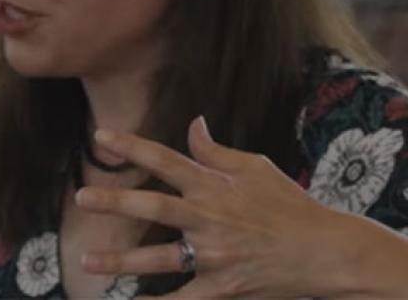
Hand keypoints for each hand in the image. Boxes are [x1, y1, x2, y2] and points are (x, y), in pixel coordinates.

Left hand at [74, 116, 358, 298]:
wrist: (326, 252)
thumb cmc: (291, 205)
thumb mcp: (256, 168)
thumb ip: (216, 151)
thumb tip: (192, 124)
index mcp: (215, 185)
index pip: (165, 160)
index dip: (132, 147)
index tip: (101, 137)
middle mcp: (210, 218)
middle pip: (154, 206)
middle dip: (115, 202)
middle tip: (80, 198)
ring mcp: (216, 255)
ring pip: (159, 257)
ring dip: (121, 260)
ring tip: (87, 262)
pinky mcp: (224, 287)